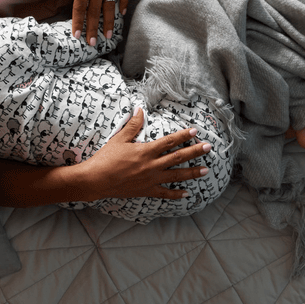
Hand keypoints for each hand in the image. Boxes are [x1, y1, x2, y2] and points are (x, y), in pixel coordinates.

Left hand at [49, 0, 126, 45]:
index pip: (79, 8)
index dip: (78, 23)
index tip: (76, 36)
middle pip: (95, 12)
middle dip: (92, 29)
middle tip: (92, 44)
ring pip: (109, 7)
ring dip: (108, 23)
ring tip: (107, 36)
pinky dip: (122, 4)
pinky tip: (121, 14)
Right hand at [81, 110, 211, 199]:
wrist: (95, 180)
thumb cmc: (106, 158)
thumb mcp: (119, 138)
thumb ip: (133, 125)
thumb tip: (140, 109)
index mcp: (146, 151)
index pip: (169, 141)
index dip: (183, 136)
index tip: (195, 131)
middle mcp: (151, 165)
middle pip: (178, 157)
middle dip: (195, 152)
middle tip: (208, 148)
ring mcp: (150, 180)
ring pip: (176, 176)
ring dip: (192, 173)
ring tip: (206, 171)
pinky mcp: (146, 191)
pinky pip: (164, 193)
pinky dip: (176, 194)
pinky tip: (186, 194)